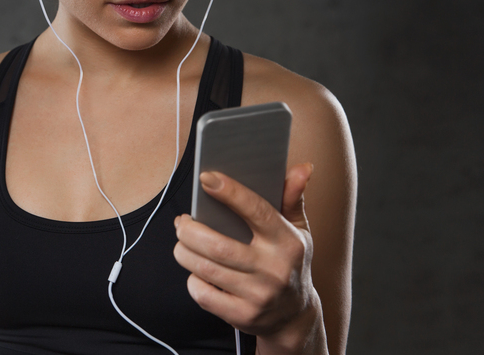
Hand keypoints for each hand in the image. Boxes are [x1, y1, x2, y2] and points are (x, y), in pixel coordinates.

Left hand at [173, 163, 324, 352]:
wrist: (296, 316)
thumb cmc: (290, 263)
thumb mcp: (298, 231)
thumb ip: (292, 198)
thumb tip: (302, 167)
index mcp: (287, 243)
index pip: (256, 211)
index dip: (230, 192)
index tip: (206, 178)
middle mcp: (274, 270)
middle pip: (218, 245)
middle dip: (190, 230)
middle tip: (182, 221)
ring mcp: (258, 296)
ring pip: (205, 268)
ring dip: (184, 251)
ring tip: (182, 241)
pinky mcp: (243, 316)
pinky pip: (203, 294)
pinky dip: (192, 279)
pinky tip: (194, 269)